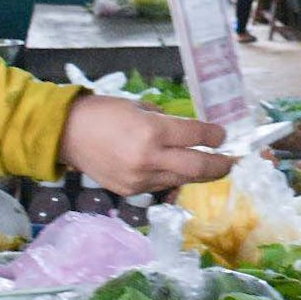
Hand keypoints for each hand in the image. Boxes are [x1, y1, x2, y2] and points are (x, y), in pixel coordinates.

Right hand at [58, 94, 231, 192]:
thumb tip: (189, 131)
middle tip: (233, 160)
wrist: (67, 134)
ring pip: (182, 179)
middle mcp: (149, 159)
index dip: (215, 135)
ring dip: (199, 173)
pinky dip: (174, 177)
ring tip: (212, 166)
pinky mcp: (131, 192)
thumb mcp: (139, 107)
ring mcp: (140, 179)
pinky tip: (179, 170)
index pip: (197, 136)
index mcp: (152, 131)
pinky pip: (162, 186)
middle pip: (198, 167)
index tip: (223, 134)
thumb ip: (166, 121)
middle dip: (221, 165)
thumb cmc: (103, 112)